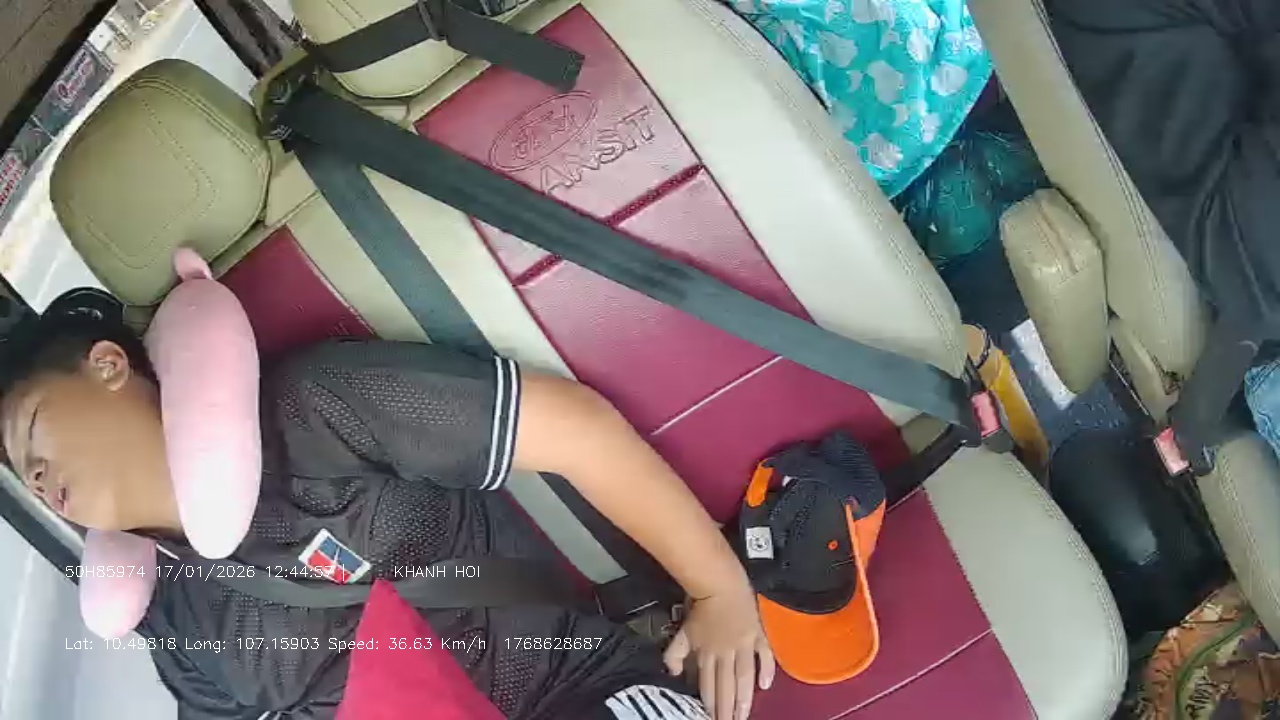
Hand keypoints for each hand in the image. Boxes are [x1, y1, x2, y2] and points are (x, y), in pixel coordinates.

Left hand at [663, 584, 774, 719]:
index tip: (710, 718)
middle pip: (726, 686)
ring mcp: (744, 645)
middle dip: (727, 708)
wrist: (720, 583)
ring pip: (744, 676)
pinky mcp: (758, 635)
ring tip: (744, 716)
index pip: (708, 685)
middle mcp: (726, 653)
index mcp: (708, 654)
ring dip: (744, 698)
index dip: (710, 704)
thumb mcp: (683, 631)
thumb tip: (673, 673)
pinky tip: (766, 686)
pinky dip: (766, 670)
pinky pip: (765, 655)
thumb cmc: (701, 607)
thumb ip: (674, 654)